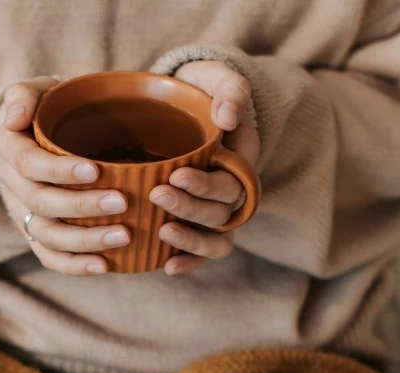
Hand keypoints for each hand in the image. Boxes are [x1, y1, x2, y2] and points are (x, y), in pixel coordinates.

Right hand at [0, 77, 130, 275]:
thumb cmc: (49, 110)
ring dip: (84, 240)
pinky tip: (105, 265)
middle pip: (41, 203)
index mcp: (11, 149)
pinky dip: (75, 266)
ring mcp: (26, 214)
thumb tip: (14, 117)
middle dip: (81, 206)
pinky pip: (51, 257)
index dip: (59, 170)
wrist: (41, 136)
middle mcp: (15, 185)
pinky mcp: (39, 235)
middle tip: (121, 202)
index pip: (29, 163)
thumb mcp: (37, 91)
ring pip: (47, 235)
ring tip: (123, 236)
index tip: (94, 170)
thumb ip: (24, 95)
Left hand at [156, 61, 259, 274]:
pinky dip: (188, 262)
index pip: (232, 182)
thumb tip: (229, 117)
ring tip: (162, 232)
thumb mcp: (215, 78)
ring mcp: (215, 210)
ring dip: (192, 241)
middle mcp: (232, 190)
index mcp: (242, 160)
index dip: (206, 185)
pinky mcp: (196, 223)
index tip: (176, 174)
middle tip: (157, 194)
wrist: (181, 106)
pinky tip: (167, 267)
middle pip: (222, 212)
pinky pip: (202, 253)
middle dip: (190, 208)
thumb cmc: (199, 90)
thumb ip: (229, 89)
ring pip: (217, 239)